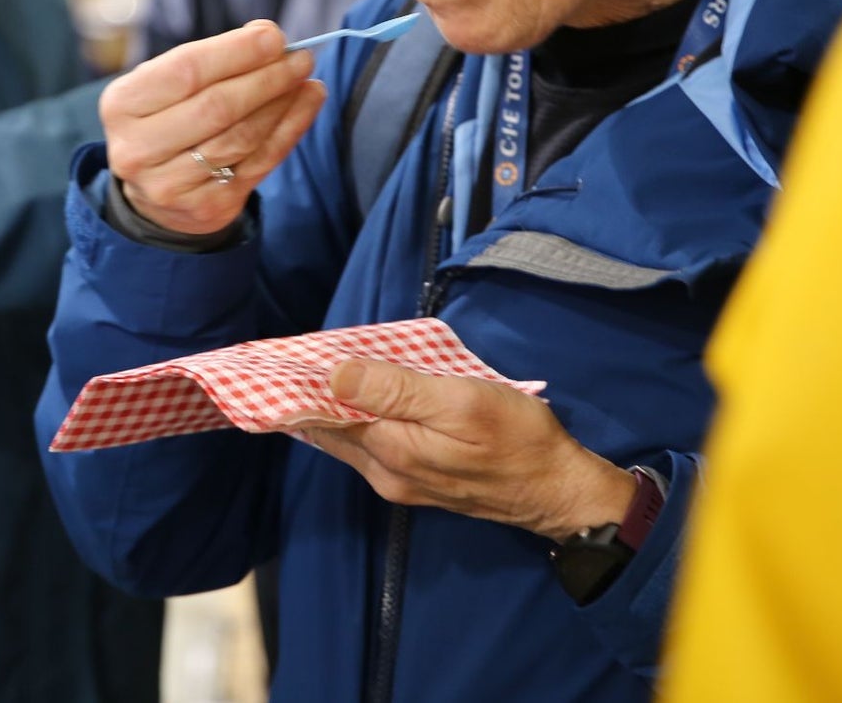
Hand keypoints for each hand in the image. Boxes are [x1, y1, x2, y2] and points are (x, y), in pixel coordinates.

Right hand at [102, 20, 325, 236]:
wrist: (155, 192)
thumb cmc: (167, 119)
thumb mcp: (166, 84)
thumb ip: (210, 58)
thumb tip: (266, 36)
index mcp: (122, 105)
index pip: (185, 70)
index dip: (235, 51)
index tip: (274, 36)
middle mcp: (139, 149)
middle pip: (217, 107)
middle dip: (267, 77)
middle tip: (300, 57)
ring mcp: (171, 185)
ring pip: (242, 136)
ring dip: (283, 102)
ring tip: (306, 78)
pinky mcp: (208, 207)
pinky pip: (261, 163)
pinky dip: (291, 129)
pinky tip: (309, 103)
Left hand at [300, 358, 636, 542]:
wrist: (557, 491)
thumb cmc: (517, 438)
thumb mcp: (461, 401)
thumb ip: (397, 389)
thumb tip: (334, 374)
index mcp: (390, 450)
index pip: (325, 413)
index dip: (304, 381)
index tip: (284, 350)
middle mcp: (384, 472)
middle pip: (332, 426)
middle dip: (314, 391)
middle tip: (298, 350)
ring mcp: (400, 481)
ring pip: (352, 436)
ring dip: (337, 403)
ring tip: (324, 364)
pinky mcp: (418, 481)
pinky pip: (374, 443)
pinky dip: (362, 416)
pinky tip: (364, 394)